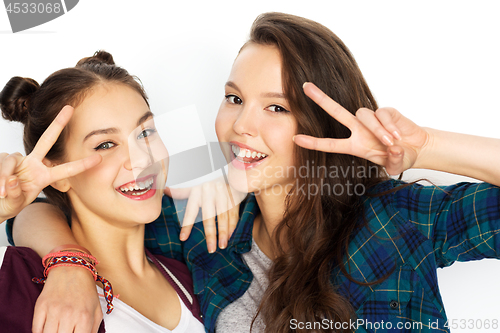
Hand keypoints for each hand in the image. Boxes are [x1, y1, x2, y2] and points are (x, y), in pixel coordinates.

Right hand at [0, 106, 100, 220]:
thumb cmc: (7, 204)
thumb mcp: (15, 204)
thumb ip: (16, 195)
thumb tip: (13, 179)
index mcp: (43, 176)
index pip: (65, 169)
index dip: (82, 164)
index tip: (99, 158)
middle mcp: (32, 164)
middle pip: (46, 139)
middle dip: (58, 123)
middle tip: (69, 109)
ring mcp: (17, 160)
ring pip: (12, 160)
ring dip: (6, 176)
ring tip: (3, 192)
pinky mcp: (2, 159)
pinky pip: (3, 164)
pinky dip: (0, 178)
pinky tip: (0, 189)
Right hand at [32, 266, 101, 332]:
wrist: (71, 269)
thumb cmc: (86, 291)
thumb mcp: (96, 310)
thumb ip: (92, 330)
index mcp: (85, 317)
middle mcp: (69, 315)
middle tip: (65, 331)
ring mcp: (53, 311)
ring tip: (56, 330)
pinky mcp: (40, 307)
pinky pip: (36, 330)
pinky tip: (47, 329)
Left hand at [165, 178, 245, 252]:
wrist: (229, 170)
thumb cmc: (209, 182)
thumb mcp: (194, 185)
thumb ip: (181, 191)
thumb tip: (165, 190)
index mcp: (197, 192)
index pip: (190, 211)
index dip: (187, 225)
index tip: (183, 238)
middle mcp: (209, 192)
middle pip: (209, 217)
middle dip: (211, 235)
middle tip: (211, 249)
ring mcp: (223, 194)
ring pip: (223, 217)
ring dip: (224, 233)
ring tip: (222, 246)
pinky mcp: (234, 196)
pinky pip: (233, 214)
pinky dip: (232, 226)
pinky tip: (230, 236)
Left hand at [294, 83, 429, 174]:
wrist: (418, 147)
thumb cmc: (401, 156)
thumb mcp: (395, 165)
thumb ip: (394, 161)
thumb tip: (395, 149)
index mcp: (355, 145)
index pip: (330, 143)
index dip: (313, 142)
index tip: (295, 138)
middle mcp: (359, 129)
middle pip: (336, 111)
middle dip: (321, 99)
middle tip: (305, 86)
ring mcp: (371, 119)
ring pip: (364, 116)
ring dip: (378, 130)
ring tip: (391, 143)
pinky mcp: (385, 111)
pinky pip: (382, 115)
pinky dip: (390, 126)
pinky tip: (398, 136)